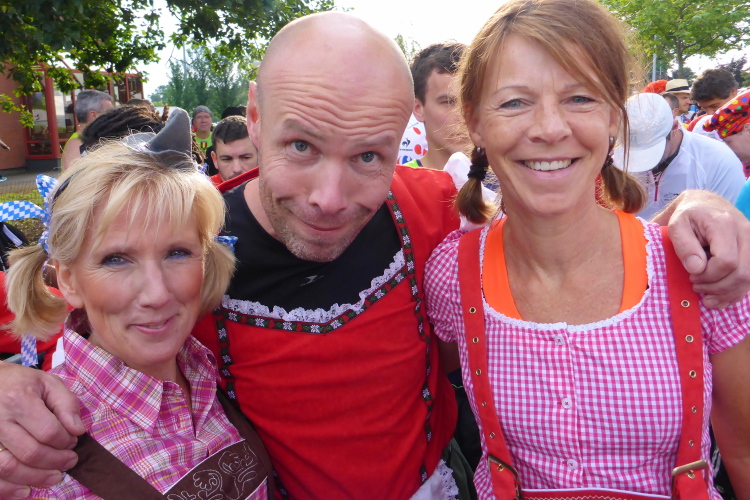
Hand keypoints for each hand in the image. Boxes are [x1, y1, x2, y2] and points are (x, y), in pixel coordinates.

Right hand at [0, 362, 83, 497]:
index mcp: (19, 400)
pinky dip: (7, 489)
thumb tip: (77, 431)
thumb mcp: (49, 383)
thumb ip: (66, 404)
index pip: (48, 431)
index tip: (73, 441)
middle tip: (70, 461)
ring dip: (35, 478)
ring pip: (8, 468)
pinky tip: (25, 490)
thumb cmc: (21, 383)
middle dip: (56, 461)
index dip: (66, 441)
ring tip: (55, 478)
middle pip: (30, 452)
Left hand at [656, 190, 749, 307]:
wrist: (705, 205)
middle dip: (717, 287)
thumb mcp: (676, 226)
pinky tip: (719, 298)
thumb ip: (685, 246)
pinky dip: (735, 292)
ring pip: (749, 278)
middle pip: (741, 273)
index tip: (691, 276)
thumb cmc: (688, 216)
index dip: (709, 275)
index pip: (726, 261)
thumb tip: (697, 269)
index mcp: (724, 224)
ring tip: (706, 296)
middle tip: (696, 286)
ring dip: (727, 293)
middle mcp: (745, 232)